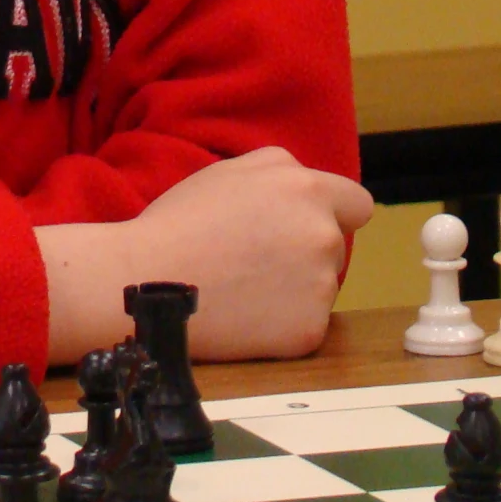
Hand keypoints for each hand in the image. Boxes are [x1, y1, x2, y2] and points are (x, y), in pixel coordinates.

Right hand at [38, 148, 373, 364]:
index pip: (357, 205)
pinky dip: (281, 327)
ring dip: (294, 290)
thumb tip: (304, 183)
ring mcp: (320, 285)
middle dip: (306, 252)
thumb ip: (278, 171)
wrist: (144, 283)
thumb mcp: (229, 171)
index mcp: (307, 189)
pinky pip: (305, 327)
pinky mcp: (308, 330)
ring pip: (320, 288)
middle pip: (335, 247)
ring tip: (241, 291)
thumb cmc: (178, 224)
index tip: (306, 229)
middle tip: (255, 263)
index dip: (332, 216)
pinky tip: (243, 320)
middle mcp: (323, 234)